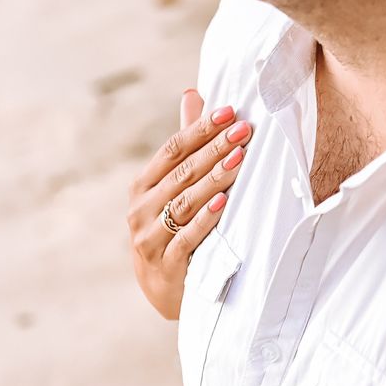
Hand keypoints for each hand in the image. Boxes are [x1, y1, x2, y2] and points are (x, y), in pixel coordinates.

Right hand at [125, 89, 252, 319]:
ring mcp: (149, 237)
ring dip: (215, 178)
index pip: (171, 149)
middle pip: (181, 172)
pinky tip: (224, 201)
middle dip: (214, 148)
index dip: (200, 128)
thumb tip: (193, 94)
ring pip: (185, 201)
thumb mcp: (172, 190)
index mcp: (143, 186)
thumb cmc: (172, 230)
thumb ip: (184, 146)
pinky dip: (206, 218)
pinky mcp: (165, 263)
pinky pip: (187, 236)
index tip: (230, 112)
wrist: (163, 291)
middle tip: (244, 130)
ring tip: (240, 158)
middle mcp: (141, 209)